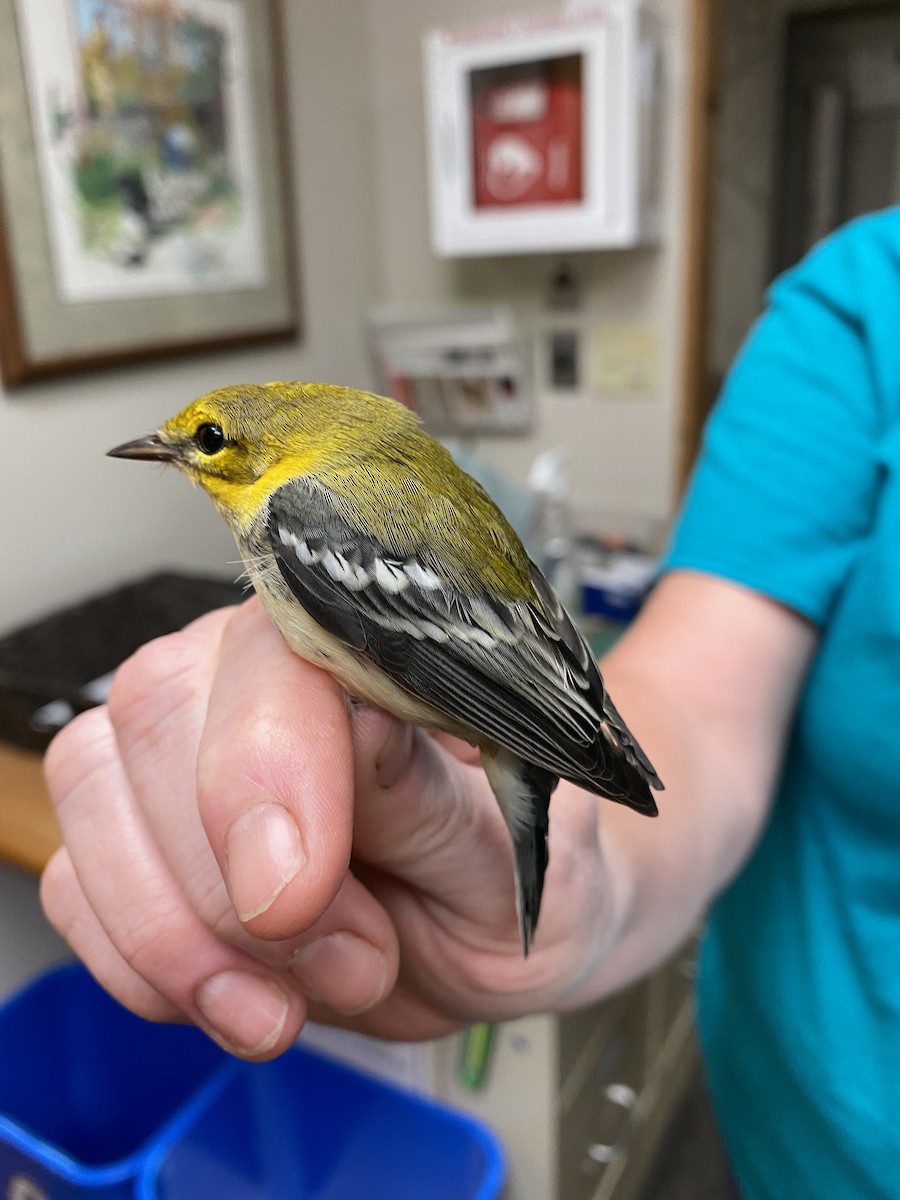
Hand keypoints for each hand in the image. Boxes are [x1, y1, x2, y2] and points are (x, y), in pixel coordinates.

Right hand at [40, 599, 619, 1057]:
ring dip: (183, 938)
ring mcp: (178, 754)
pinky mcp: (137, 839)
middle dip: (232, 884)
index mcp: (360, 651)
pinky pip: (77, 888)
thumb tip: (361, 726)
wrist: (491, 937)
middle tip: (354, 960)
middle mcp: (251, 678)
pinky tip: (242, 997)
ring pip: (95, 801)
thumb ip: (427, 795)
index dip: (264, 771)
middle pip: (156, 719)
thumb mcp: (508, 851)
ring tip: (300, 995)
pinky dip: (146, 970)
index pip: (271, 658)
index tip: (295, 897)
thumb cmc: (519, 869)